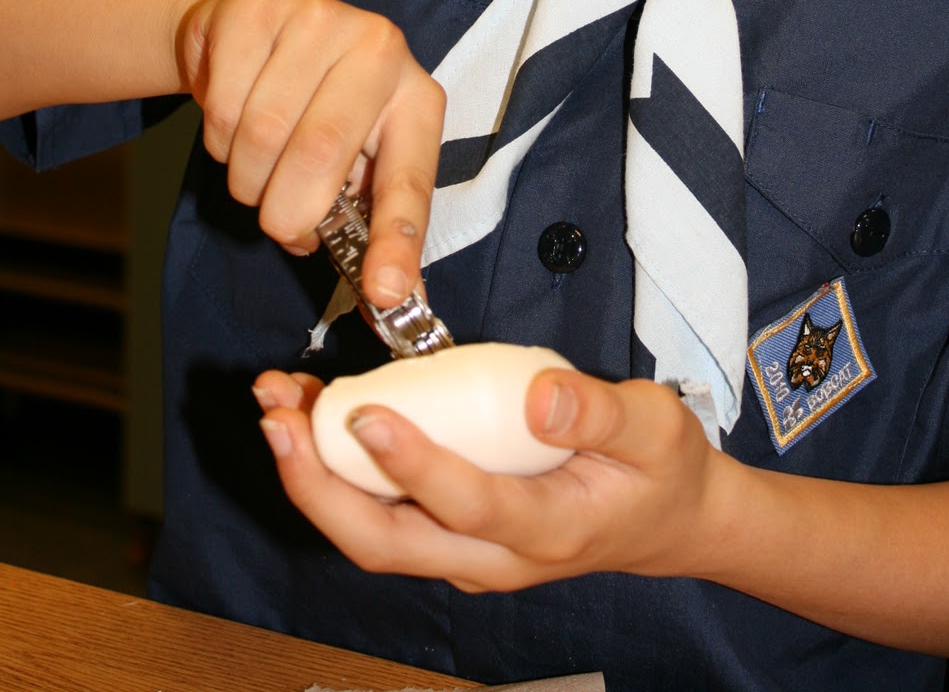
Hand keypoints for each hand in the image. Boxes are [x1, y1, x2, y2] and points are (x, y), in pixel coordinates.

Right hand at [177, 0, 444, 299]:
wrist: (254, 31)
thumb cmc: (315, 107)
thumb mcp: (356, 157)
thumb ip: (370, 222)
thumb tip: (390, 296)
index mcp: (416, 96)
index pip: (410, 176)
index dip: (396, 238)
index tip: (384, 292)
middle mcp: (379, 48)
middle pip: (321, 154)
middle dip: (288, 212)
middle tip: (281, 222)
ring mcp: (317, 19)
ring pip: (261, 136)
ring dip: (248, 179)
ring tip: (259, 165)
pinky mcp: (255, 11)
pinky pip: (221, 108)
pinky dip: (218, 141)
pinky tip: (235, 119)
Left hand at [252, 363, 728, 591]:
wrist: (667, 520)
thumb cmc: (660, 470)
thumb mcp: (656, 428)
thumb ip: (601, 409)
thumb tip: (539, 395)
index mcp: (546, 528)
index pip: (466, 505)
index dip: (412, 465)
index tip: (367, 414)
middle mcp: (491, 555)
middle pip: (385, 542)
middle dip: (320, 485)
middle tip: (280, 419)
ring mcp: (464, 550)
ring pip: (371, 531)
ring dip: (314, 475)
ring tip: (279, 405)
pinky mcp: (450, 530)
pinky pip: (381, 509)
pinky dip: (337, 468)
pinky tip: (314, 411)